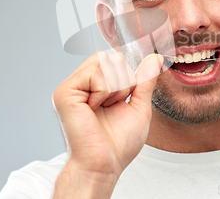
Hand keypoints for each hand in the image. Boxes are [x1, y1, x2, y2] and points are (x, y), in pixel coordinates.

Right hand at [53, 52, 162, 178]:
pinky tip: (94, 109)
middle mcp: (80, 83)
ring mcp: (71, 86)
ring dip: (115, 87)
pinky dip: (104, 92)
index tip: (120, 103)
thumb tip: (155, 57)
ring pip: (104, 60)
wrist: (105, 164)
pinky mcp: (64, 92)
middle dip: (123, 82)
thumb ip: (145, 80)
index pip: (116, 59)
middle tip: (111, 106)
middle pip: (111, 56)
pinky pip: (95, 74)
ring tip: (103, 108)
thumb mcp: (139, 105)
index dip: (128, 79)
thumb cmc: (119, 142)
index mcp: (94, 85)